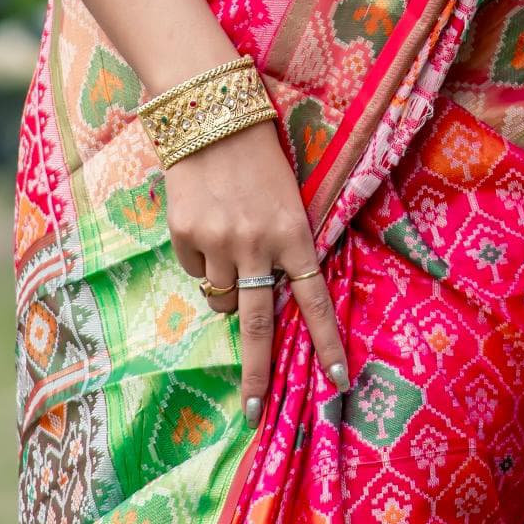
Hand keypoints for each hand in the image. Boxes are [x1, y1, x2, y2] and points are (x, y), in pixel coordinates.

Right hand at [164, 122, 348, 419]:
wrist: (210, 110)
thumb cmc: (259, 153)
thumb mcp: (287, 196)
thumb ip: (284, 244)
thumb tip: (273, 295)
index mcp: (293, 232)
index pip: (315, 300)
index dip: (328, 342)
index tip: (338, 381)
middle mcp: (256, 243)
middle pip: (257, 324)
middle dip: (256, 373)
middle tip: (253, 412)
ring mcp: (217, 241)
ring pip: (221, 297)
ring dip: (226, 288)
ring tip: (229, 244)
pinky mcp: (185, 233)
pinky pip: (194, 269)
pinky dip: (200, 258)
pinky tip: (205, 222)